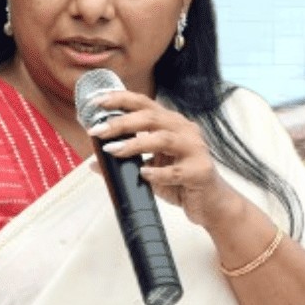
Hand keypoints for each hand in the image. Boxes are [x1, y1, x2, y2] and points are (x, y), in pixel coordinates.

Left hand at [86, 90, 244, 231]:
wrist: (211, 204)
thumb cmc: (179, 180)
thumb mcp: (148, 167)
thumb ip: (126, 160)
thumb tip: (94, 163)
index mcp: (170, 123)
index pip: (143, 103)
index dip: (119, 99)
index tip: (96, 102)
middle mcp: (184, 130)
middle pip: (150, 117)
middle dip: (120, 122)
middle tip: (97, 131)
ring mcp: (195, 150)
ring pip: (163, 139)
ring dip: (134, 143)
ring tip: (113, 150)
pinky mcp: (201, 171)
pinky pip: (176, 171)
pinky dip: (157, 173)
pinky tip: (143, 174)